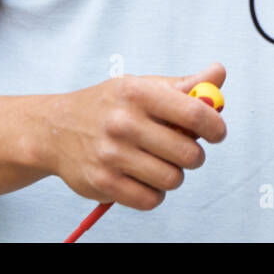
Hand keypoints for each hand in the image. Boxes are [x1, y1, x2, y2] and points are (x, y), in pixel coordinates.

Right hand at [42, 63, 226, 210]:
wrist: (55, 129)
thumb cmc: (111, 105)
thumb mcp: (143, 86)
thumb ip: (184, 84)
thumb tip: (218, 74)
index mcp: (138, 93)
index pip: (194, 112)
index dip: (215, 126)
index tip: (217, 133)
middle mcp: (123, 123)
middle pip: (188, 152)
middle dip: (195, 155)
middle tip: (186, 150)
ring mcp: (111, 155)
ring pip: (172, 179)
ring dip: (175, 175)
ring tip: (162, 163)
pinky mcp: (102, 183)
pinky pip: (151, 199)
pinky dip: (155, 193)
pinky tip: (145, 178)